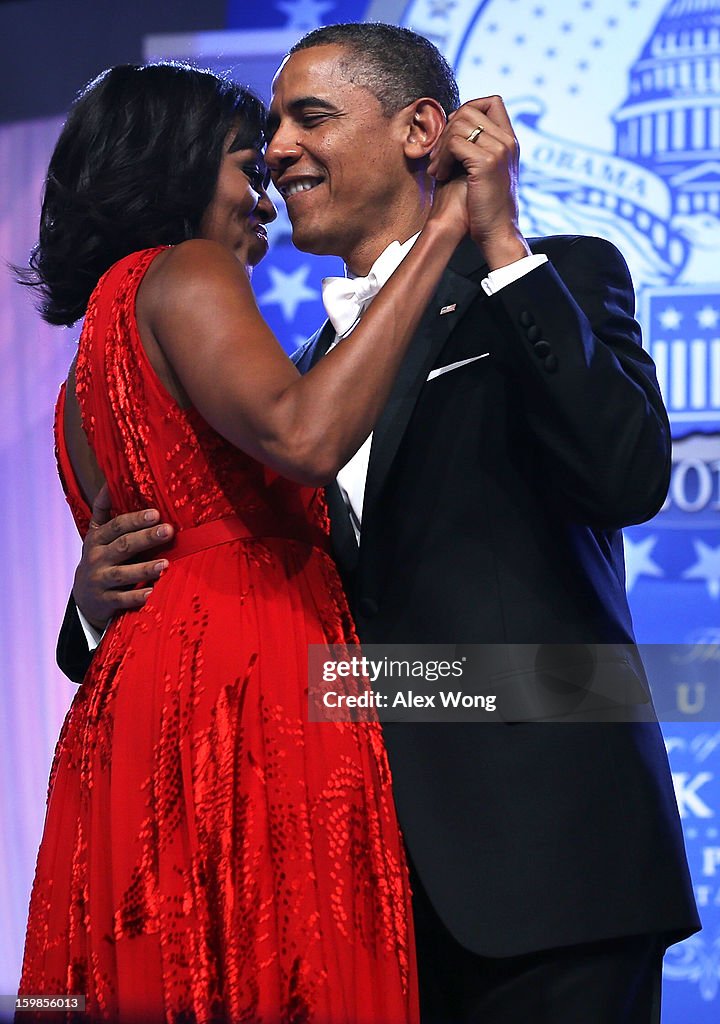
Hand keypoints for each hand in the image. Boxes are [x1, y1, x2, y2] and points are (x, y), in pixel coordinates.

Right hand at [73, 484, 173, 629]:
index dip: (135, 519)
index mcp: (97, 539)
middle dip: (146, 538)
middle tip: (168, 531)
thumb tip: (108, 481)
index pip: (117, 526)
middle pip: (123, 546)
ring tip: (165, 564)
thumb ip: (103, 509)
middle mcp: (97, 558)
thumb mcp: (96, 534)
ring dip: (144, 568)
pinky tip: (151, 592)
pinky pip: (122, 599)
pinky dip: (136, 596)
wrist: (85, 597)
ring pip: (122, 574)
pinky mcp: (105, 601)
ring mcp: (100, 580)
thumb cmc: (99, 558)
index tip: (156, 513)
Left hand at [428, 95, 530, 268]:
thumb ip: (473, 147)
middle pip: (470, 109)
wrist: (496, 234)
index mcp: (509, 141)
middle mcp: (508, 141)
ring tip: (436, 168)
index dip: (467, 110)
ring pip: (459, 124)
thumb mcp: (481, 171)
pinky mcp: (487, 163)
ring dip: (441, 146)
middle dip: (447, 130)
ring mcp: (500, 150)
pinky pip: (455, 143)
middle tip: (437, 156)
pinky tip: (439, 176)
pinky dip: (441, 158)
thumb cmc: (482, 208)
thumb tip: (448, 127)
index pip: (492, 102)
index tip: (453, 137)